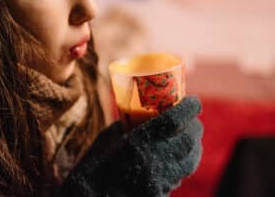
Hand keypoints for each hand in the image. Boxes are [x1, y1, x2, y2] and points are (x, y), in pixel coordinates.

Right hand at [57, 96, 202, 196]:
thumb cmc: (93, 166)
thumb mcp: (108, 139)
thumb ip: (128, 126)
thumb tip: (143, 116)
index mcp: (136, 142)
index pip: (174, 120)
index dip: (189, 108)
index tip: (195, 101)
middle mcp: (152, 162)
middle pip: (188, 141)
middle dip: (196, 128)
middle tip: (194, 121)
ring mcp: (158, 182)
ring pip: (190, 162)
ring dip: (194, 148)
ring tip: (191, 140)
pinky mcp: (160, 196)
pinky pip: (178, 178)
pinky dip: (182, 166)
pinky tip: (175, 161)